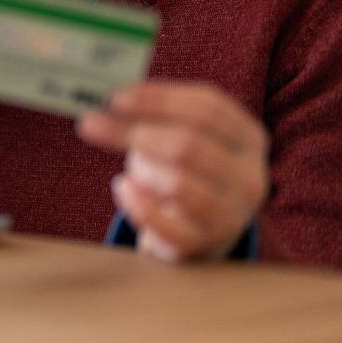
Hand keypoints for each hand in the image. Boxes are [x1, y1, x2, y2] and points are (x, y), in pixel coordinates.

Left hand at [75, 81, 268, 262]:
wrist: (204, 230)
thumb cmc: (188, 170)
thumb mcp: (184, 135)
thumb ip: (157, 113)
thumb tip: (111, 99)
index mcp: (248, 138)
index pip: (208, 108)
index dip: (159, 99)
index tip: (115, 98)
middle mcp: (250, 176)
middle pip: (189, 145)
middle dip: (134, 132)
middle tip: (91, 124)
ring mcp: (233, 215)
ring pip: (179, 184)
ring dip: (141, 170)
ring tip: (129, 168)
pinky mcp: (206, 244)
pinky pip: (163, 222)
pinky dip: (136, 203)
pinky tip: (123, 188)